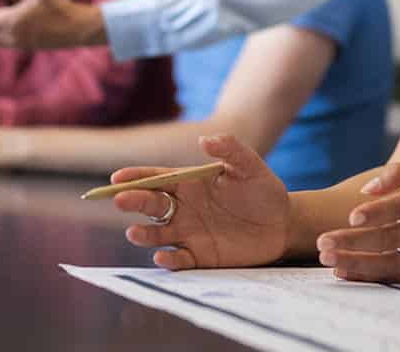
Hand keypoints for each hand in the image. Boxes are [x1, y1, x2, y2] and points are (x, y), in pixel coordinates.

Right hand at [113, 134, 290, 270]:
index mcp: (189, 183)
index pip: (157, 178)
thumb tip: (204, 140)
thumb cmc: (263, 190)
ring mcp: (190, 233)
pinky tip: (162, 257)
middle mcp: (183, 208)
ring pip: (158, 234)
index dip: (136, 178)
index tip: (116, 179)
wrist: (283, 223)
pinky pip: (179, 258)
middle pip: (151, 204)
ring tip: (134, 232)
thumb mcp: (249, 165)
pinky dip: (169, 260)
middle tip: (120, 200)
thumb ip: (230, 149)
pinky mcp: (200, 255)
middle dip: (133, 202)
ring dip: (144, 234)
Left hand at [315, 161, 399, 281]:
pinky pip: (391, 276)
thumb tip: (367, 188)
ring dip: (355, 262)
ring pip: (387, 261)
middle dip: (353, 241)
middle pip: (387, 237)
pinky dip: (366, 276)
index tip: (353, 216)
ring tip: (327, 260)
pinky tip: (342, 273)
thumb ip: (399, 172)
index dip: (378, 212)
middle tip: (323, 242)